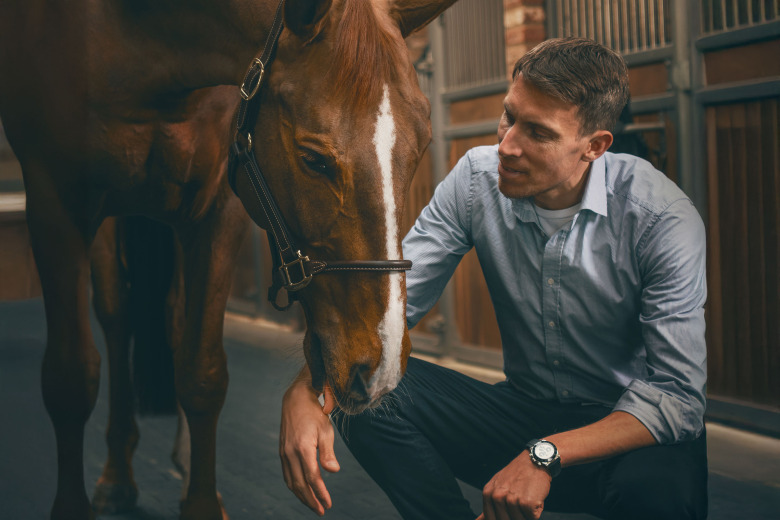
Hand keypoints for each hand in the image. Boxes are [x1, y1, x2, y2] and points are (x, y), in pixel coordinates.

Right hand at [279, 377, 339, 515]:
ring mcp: (284, 453)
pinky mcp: (282, 451)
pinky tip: (301, 490)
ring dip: (302, 496)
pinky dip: (294, 486)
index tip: (329, 504)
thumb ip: (328, 452)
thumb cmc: (314, 413)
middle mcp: (290, 452)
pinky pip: (286, 474)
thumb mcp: (326, 429)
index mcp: (303, 448)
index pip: (312, 477)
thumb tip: (333, 471)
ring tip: (313, 505)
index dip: (321, 493)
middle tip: (321, 510)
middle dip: (310, 500)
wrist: (295, 399)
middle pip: (300, 484)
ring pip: (291, 481)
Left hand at [476, 451, 551, 519]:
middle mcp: (498, 497)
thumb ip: (489, 504)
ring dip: (526, 514)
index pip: (491, 518)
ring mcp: (512, 500)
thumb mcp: (497, 485)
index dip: (501, 517)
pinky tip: (534, 497)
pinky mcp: (527, 503)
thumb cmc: (517, 474)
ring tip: (527, 497)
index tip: (508, 512)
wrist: (535, 461)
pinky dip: (536, 511)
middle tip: (520, 502)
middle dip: (515, 516)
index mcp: (488, 493)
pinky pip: (532, 518)